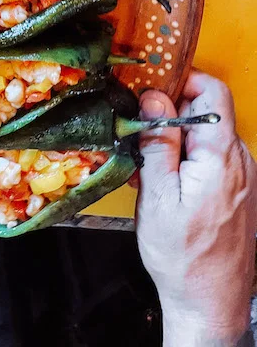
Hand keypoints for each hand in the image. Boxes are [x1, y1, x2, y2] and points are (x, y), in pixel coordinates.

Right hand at [135, 70, 256, 346]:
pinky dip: (188, 158)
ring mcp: (242, 176)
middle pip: (208, 111)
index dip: (181, 80)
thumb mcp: (157, 195)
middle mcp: (239, 160)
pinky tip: (166, 182)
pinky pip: (212, 157)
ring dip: (177, 139)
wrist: (210, 303)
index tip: (150, 88)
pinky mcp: (237, 190)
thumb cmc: (182, 256)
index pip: (212, 91)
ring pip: (207, 135)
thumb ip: (158, 142)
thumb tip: (154, 98)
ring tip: (150, 166)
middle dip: (172, 113)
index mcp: (221, 156)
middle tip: (140, 133)